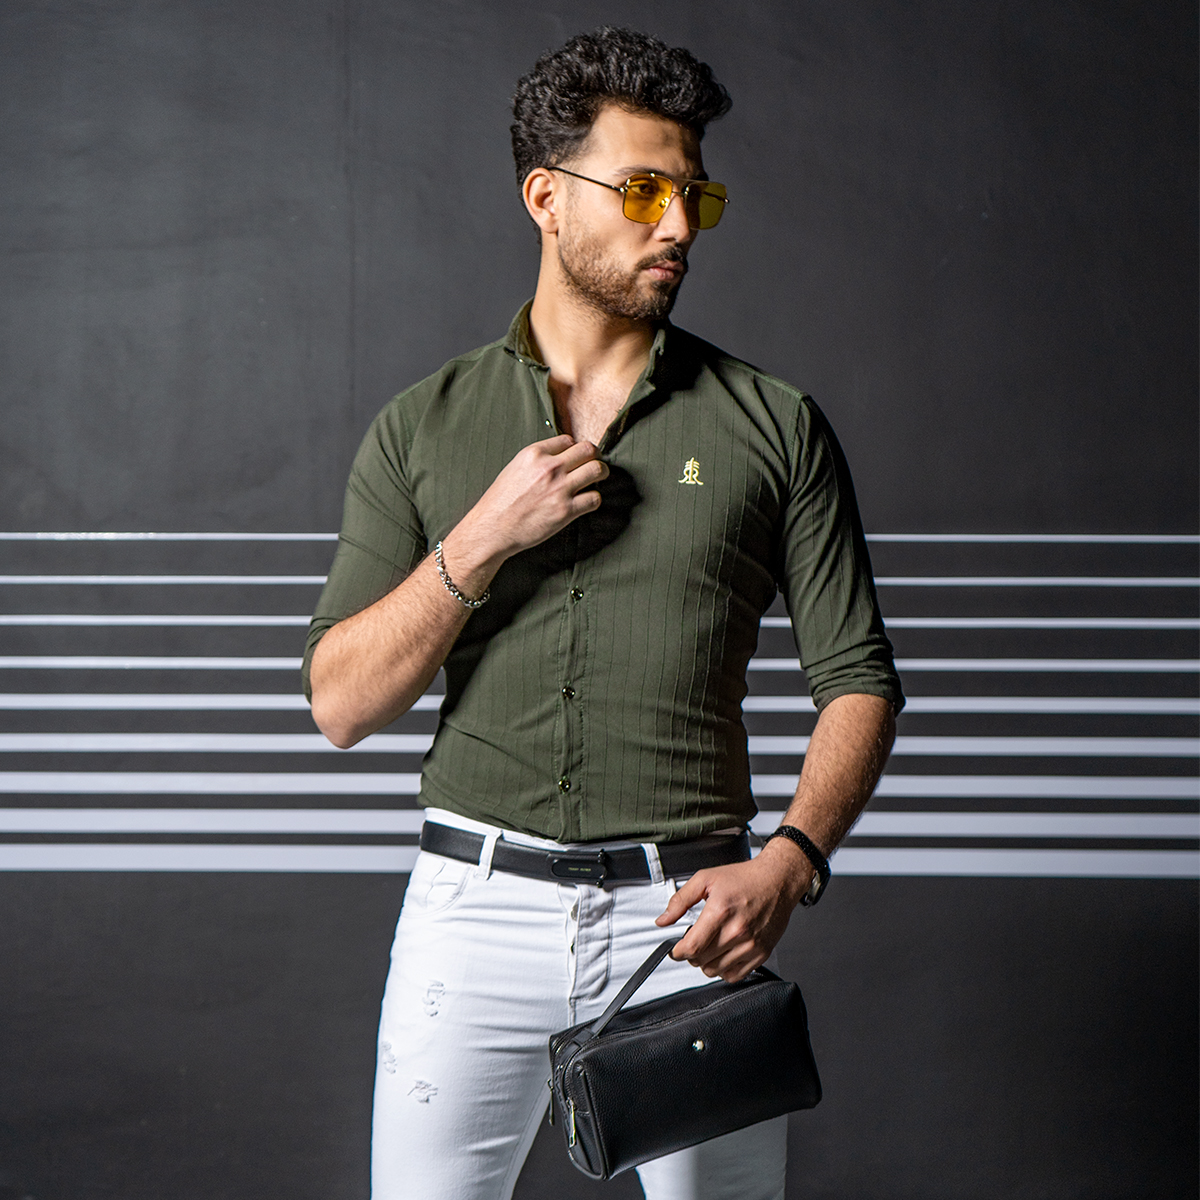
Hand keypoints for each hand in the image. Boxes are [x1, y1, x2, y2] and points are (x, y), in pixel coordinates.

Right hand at [459, 434, 608, 562]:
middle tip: (594, 465)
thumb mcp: (515, 468)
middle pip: (589, 450)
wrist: (493, 528)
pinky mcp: (565, 511)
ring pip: (597, 470)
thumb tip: (559, 457)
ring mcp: (559, 489)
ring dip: (601, 474)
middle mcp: (549, 468)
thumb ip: (537, 460)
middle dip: (595, 456)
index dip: (574, 449)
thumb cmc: (500, 501)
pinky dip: (594, 499)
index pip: (568, 440)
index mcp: (534, 453)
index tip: (575, 458)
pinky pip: (594, 498)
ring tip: (597, 479)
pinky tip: (586, 502)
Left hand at [654, 839, 811, 981]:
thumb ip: (680, 900)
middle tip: (695, 940)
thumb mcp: (705, 879)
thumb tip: (663, 920)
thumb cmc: (744, 879)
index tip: (676, 949)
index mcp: (720, 911)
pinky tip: (723, 953)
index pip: (692, 947)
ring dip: (706, 962)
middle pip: (701, 961)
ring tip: (711, 945)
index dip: (678, 952)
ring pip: (715, 971)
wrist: (776, 881)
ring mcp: (750, 945)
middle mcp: (737, 931)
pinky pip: (734, 976)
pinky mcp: (761, 954)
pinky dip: (724, 969)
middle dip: (691, 953)